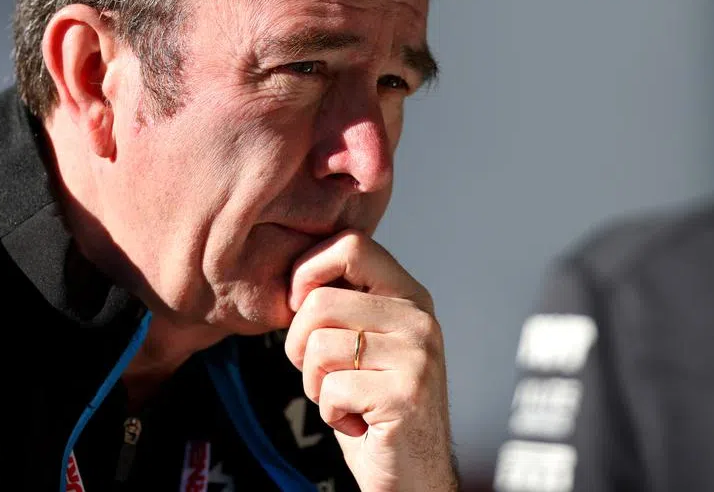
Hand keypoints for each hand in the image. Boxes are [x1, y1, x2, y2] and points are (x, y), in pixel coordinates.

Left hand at [283, 231, 457, 491]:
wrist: (413, 476)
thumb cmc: (373, 408)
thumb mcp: (363, 343)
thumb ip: (342, 305)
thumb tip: (293, 278)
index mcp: (408, 296)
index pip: (351, 245)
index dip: (308, 270)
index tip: (299, 308)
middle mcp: (420, 318)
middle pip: (320, 302)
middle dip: (299, 345)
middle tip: (320, 374)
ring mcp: (417, 354)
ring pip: (319, 347)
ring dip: (314, 384)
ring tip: (344, 400)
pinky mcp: (405, 393)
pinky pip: (330, 390)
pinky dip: (330, 414)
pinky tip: (358, 423)